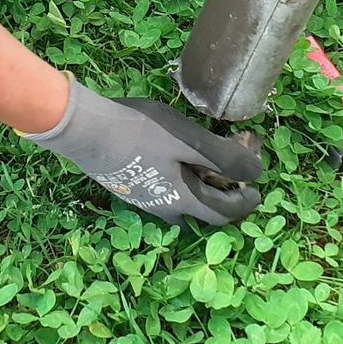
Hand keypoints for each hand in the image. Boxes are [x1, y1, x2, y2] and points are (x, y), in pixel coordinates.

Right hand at [26, 79, 262, 224]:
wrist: (85, 130)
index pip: (224, 214)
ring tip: (204, 166)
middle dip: (222, 199)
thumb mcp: (188, 139)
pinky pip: (161, 193)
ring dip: (198, 191)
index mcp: (183, 201)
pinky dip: (178, 183)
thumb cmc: (140, 131)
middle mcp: (163, 209)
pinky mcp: (127, 187)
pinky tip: (172, 161)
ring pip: (180, 204)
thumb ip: (224, 158)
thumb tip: (257, 173)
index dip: (245, 203)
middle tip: (232, 178)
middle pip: (202, 213)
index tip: (257, 191)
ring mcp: (142, 201)